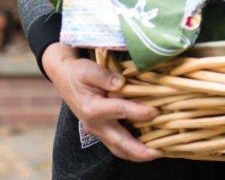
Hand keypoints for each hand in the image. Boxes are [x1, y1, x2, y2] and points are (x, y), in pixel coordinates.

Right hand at [42, 43, 162, 162]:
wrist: (64, 78)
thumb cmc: (78, 73)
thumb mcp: (88, 69)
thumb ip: (104, 76)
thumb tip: (121, 83)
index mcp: (92, 108)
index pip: (120, 111)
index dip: (139, 112)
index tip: (156, 112)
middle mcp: (95, 125)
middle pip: (120, 144)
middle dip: (141, 152)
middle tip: (160, 152)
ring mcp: (98, 131)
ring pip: (119, 150)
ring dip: (138, 154)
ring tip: (158, 153)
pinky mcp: (101, 132)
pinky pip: (118, 145)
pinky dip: (132, 149)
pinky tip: (147, 145)